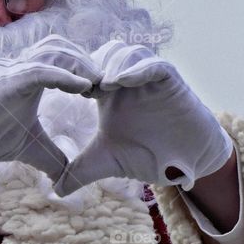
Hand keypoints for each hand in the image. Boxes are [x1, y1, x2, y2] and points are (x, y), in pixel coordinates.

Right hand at [0, 35, 101, 178]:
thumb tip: (69, 180)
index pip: (64, 59)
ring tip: (98, 83)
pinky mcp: (6, 81)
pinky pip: (40, 70)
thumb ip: (52, 158)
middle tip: (107, 82)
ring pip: (53, 51)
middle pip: (61, 47)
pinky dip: (63, 75)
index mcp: (30, 78)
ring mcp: (13, 71)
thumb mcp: (30, 149)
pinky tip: (82, 87)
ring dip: (79, 63)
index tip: (106, 88)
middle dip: (86, 60)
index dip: (86, 68)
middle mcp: (22, 68)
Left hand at [53, 39, 232, 194]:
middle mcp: (127, 81)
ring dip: (110, 64)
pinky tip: (120, 82)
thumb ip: (81, 171)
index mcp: (108, 93)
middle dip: (87, 64)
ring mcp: (148, 78)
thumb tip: (56, 191)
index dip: (69, 74)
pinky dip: (136, 68)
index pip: (84, 69)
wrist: (187, 160)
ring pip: (125, 52)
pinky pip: (153, 64)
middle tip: (76, 84)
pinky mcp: (171, 81)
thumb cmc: (150, 154)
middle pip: (101, 53)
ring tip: (99, 86)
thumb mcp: (108, 162)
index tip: (56, 89)